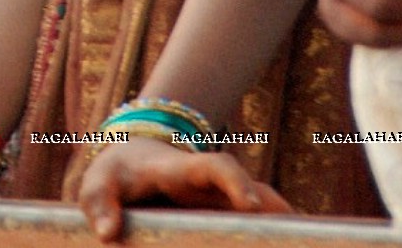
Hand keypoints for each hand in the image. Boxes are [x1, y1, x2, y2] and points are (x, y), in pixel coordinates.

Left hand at [78, 139, 289, 241]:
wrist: (128, 162)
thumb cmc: (114, 175)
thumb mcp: (97, 185)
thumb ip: (99, 204)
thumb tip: (109, 233)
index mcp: (179, 172)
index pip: (215, 166)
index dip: (234, 182)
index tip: (249, 205)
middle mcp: (208, 187)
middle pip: (253, 191)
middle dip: (277, 211)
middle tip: (299, 235)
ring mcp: (219, 203)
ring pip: (261, 212)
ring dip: (281, 229)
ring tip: (303, 247)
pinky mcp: (221, 220)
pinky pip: (251, 228)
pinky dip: (268, 238)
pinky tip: (286, 247)